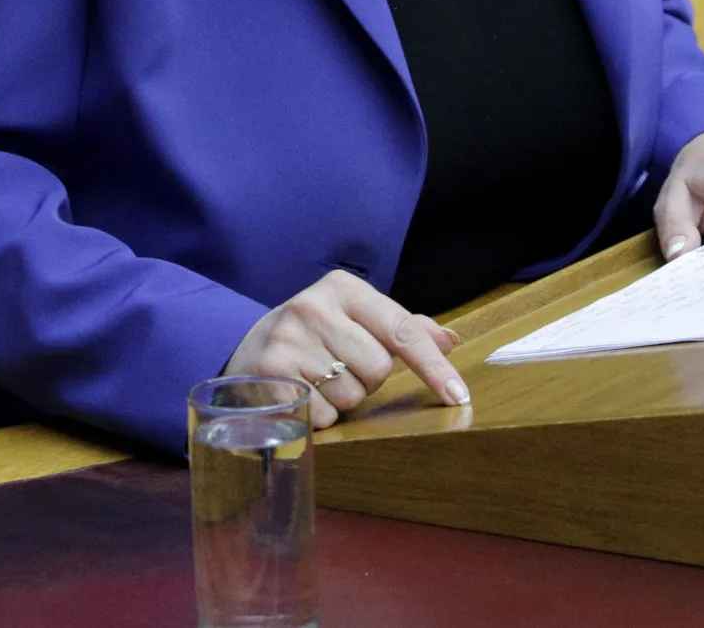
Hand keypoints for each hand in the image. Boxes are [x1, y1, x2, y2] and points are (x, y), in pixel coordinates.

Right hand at [223, 270, 468, 427]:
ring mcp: (289, 339)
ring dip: (342, 400)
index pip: (402, 330)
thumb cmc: (314, 336)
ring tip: (318, 380)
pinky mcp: (270, 372)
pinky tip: (301, 395)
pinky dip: (319, 416)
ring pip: (351, 395)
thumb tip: (451, 339)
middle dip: (367, 379)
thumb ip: (402, 329)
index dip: (434, 366)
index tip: (459, 396)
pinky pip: (322, 414)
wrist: (244, 348)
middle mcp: (314, 307)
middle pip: (378, 369)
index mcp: (343, 288)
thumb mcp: (354, 319)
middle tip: (339, 367)